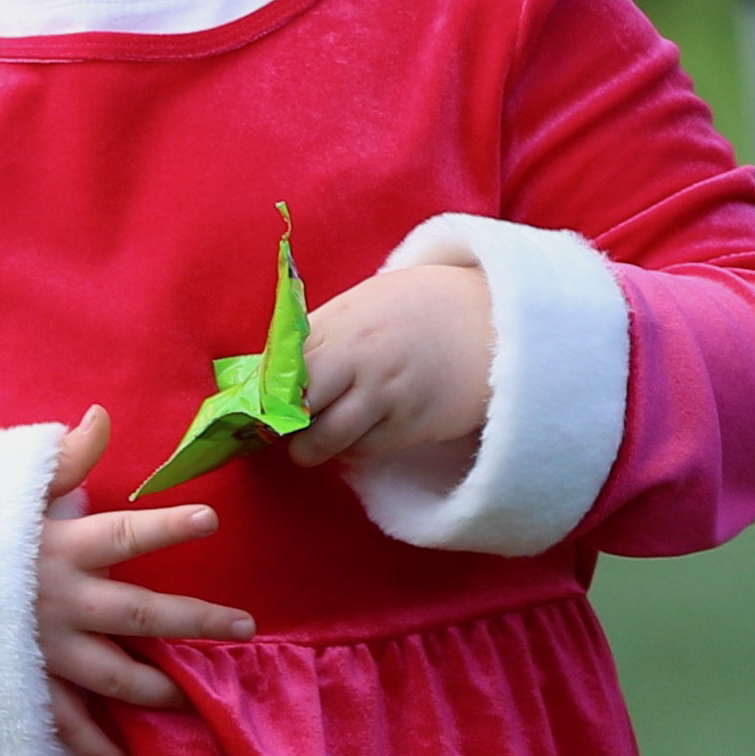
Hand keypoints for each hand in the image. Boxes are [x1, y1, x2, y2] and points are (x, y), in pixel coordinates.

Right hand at [31, 406, 251, 755]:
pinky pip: (65, 727)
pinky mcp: (19, 690)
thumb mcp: (1, 488)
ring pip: (113, 678)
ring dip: (158, 690)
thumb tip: (101, 415)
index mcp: (56, 548)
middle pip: (140, 614)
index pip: (125, 534)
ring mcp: (40, 652)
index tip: (211, 519)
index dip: (169, 526)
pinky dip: (96, 751)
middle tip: (242, 627)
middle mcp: (56, 603)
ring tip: (194, 699)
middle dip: (195, 621)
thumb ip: (61, 460)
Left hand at [287, 261, 489, 470]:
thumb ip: (323, 334)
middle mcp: (356, 358)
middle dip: (283, 424)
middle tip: (283, 429)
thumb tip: (276, 370)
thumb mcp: (364, 304)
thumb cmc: (421, 309)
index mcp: (339, 323)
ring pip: (325, 438)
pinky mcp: (409, 425)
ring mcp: (383, 394)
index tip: (263, 405)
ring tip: (311, 444)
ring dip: (312, 447)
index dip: (267, 393)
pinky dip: (350, 451)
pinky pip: (362, 450)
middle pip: (295, 407)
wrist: (491, 322)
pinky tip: (354, 440)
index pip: (280, 368)